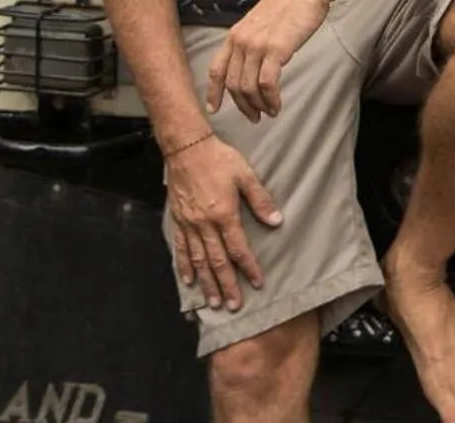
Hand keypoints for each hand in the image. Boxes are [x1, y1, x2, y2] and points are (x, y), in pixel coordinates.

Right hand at [164, 135, 282, 311]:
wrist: (187, 148)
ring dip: (206, 282)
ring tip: (213, 301)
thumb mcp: (245, 175)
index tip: (257, 284)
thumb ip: (260, 200)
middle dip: (226, 285)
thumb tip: (276, 221)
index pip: (238, 248)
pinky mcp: (177, 220)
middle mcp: (205, 224)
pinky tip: (188, 281)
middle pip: (217, 261)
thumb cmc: (219, 159)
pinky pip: (180, 248)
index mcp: (224, 214)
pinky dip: (184, 266)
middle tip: (233, 306)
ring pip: (198, 260)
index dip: (249, 268)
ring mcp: (189, 224)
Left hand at [208, 0, 329, 121]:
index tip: (214, 108)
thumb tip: (255, 63)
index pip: (216, 69)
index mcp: (235, 35)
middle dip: (242, 105)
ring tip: (269, 112)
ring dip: (258, 105)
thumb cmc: (290, 3)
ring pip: (248, 87)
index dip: (214, 92)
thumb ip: (253, 40)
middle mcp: (241, 41)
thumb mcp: (261, 21)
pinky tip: (277, 104)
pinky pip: (267, 84)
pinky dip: (271, 99)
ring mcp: (257, 46)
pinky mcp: (276, 49)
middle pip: (233, 84)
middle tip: (254, 117)